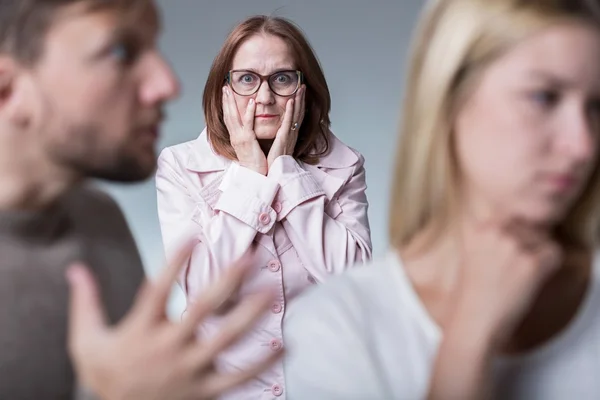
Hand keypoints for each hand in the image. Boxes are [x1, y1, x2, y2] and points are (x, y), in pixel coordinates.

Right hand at [66, 241, 279, 399]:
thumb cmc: (106, 376)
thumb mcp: (85, 341)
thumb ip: (85, 303)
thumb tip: (76, 269)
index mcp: (142, 331)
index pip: (159, 288)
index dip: (175, 261)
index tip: (192, 236)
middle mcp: (169, 347)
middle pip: (202, 309)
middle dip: (227, 281)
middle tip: (249, 257)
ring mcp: (189, 369)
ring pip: (225, 339)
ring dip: (250, 314)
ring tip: (271, 291)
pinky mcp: (204, 390)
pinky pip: (237, 377)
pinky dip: (260, 363)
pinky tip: (281, 345)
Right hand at [222, 86, 267, 174]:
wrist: (256, 175)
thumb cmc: (255, 163)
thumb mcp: (248, 147)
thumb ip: (247, 137)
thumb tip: (247, 130)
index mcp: (235, 138)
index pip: (228, 118)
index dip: (225, 106)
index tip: (224, 94)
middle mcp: (235, 137)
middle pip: (227, 115)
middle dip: (225, 100)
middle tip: (224, 86)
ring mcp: (240, 138)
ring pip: (233, 117)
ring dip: (231, 102)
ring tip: (230, 89)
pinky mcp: (248, 141)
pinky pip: (248, 124)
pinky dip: (248, 112)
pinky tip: (251, 102)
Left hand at [267, 85, 305, 168]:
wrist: (275, 173)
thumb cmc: (276, 162)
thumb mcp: (279, 146)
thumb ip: (280, 137)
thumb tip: (280, 131)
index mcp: (290, 135)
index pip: (297, 116)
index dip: (300, 104)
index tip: (300, 93)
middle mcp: (292, 134)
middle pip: (299, 113)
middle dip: (302, 99)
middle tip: (303, 85)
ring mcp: (289, 135)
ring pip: (296, 115)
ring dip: (299, 100)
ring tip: (300, 88)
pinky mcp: (284, 138)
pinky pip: (288, 122)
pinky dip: (291, 111)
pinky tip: (291, 100)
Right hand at [451, 218, 561, 347]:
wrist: (474, 321)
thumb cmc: (472, 295)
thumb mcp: (472, 256)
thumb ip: (491, 238)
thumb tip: (519, 233)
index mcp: (478, 228)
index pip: (510, 220)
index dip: (514, 239)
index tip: (507, 258)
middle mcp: (495, 231)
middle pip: (528, 228)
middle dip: (527, 247)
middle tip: (514, 271)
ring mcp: (513, 245)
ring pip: (543, 239)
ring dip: (538, 257)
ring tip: (519, 278)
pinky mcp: (531, 262)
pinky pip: (554, 254)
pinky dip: (549, 268)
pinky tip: (531, 281)